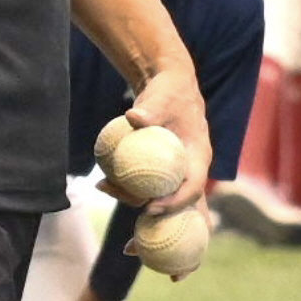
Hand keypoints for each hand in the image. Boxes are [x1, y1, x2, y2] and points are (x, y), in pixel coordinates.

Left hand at [100, 68, 212, 217]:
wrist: (168, 89)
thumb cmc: (170, 91)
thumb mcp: (163, 98)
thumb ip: (152, 109)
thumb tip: (133, 117)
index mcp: (198, 156)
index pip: (194, 186)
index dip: (175, 202)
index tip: (150, 207)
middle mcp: (188, 169)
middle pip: (173, 199)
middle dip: (147, 210)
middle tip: (120, 209)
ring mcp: (173, 171)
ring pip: (155, 195)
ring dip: (129, 197)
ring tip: (103, 185)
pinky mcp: (158, 170)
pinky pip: (144, 185)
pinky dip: (125, 186)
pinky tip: (103, 181)